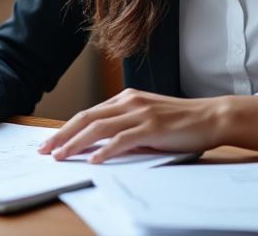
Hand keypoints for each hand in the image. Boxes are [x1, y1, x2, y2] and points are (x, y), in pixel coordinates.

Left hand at [37, 88, 257, 163]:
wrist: (212, 116)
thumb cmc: (182, 122)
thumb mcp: (148, 119)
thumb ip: (126, 127)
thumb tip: (100, 144)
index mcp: (126, 99)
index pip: (88, 113)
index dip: (66, 128)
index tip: (50, 142)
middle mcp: (129, 101)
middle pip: (86, 118)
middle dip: (62, 135)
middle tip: (45, 150)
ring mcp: (140, 113)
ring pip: (99, 127)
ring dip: (76, 143)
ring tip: (61, 156)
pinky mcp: (152, 127)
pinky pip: (122, 139)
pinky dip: (105, 150)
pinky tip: (93, 159)